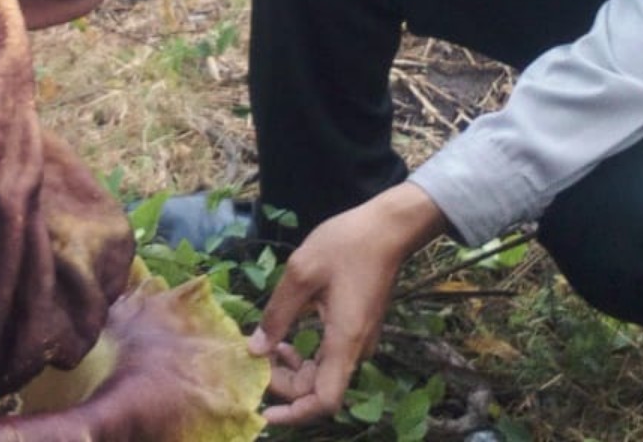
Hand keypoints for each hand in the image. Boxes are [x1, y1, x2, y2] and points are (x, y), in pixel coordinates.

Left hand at [247, 185, 448, 426]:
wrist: (387, 228)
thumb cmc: (346, 244)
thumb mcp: (301, 273)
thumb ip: (277, 314)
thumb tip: (255, 349)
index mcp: (343, 341)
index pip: (325, 401)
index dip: (295, 414)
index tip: (266, 412)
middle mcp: (355, 349)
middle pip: (319, 391)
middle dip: (284, 384)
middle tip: (255, 361)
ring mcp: (358, 341)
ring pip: (323, 376)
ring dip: (292, 371)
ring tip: (265, 347)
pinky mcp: (356, 330)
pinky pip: (328, 359)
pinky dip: (304, 358)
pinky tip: (284, 338)